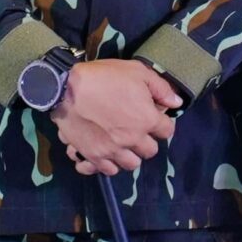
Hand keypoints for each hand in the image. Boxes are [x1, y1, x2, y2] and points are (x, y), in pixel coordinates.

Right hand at [54, 59, 179, 176]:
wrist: (65, 88)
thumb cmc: (103, 77)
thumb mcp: (136, 71)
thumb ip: (161, 88)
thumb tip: (177, 102)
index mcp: (146, 120)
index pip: (167, 131)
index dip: (162, 123)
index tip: (155, 118)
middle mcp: (132, 140)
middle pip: (150, 151)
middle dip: (146, 141)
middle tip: (136, 130)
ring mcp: (112, 150)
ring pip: (131, 164)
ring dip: (129, 155)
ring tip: (121, 144)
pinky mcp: (93, 156)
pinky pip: (106, 170)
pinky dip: (108, 164)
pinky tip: (105, 154)